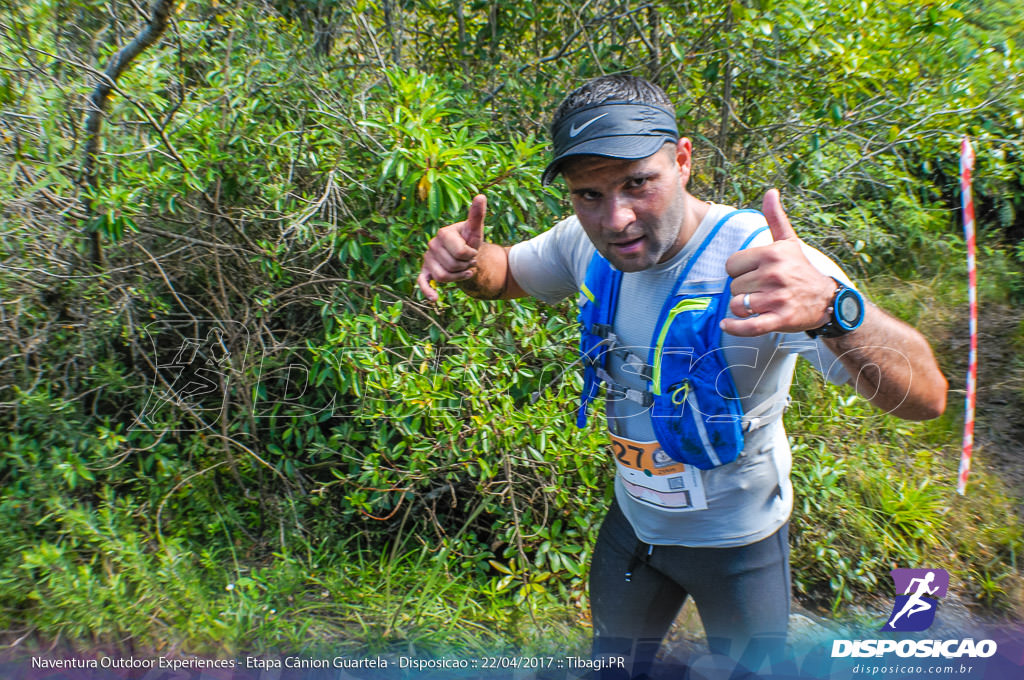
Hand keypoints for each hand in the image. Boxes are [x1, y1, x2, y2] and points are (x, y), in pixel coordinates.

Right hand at [417, 195, 486, 301]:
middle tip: (468, 262)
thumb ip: (477, 215)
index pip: (461, 253)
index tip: (473, 252)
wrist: (465, 256)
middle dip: (465, 267)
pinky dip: (428, 291)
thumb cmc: (471, 241)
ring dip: (458, 278)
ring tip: (463, 270)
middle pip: (452, 266)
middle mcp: (431, 245)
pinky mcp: (425, 272)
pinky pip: (423, 282)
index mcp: (442, 233)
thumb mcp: (476, 230)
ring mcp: (428, 259)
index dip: (471, 256)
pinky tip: (435, 299)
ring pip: (443, 277)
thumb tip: (481, 196)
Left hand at [720, 189, 836, 336]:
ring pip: (738, 305)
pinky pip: (748, 326)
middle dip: (743, 290)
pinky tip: (726, 325)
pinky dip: (734, 327)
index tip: (754, 273)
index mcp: (772, 253)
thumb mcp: (789, 242)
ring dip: (743, 308)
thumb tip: (771, 191)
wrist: (827, 300)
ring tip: (759, 304)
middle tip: (762, 290)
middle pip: (733, 286)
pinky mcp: (780, 319)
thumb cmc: (801, 269)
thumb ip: (775, 218)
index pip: (731, 265)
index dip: (739, 271)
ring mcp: (776, 298)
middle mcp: (774, 274)